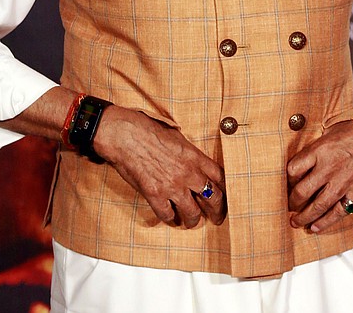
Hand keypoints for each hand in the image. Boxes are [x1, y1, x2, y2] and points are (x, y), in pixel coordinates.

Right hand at [93, 105, 226, 227]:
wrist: (126, 135)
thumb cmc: (149, 130)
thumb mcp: (177, 137)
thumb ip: (189, 154)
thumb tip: (195, 165)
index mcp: (195, 157)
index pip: (220, 177)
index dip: (226, 189)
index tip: (226, 196)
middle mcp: (188, 173)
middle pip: (213, 198)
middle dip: (217, 211)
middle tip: (217, 218)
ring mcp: (172, 186)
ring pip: (192, 213)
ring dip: (193, 220)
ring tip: (191, 221)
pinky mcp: (155, 195)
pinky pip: (168, 215)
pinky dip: (170, 219)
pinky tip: (170, 218)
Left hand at [287, 94, 352, 232]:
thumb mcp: (330, 130)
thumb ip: (316, 146)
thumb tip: (301, 157)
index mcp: (319, 150)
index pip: (293, 169)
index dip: (286, 178)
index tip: (285, 182)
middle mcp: (329, 167)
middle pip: (302, 191)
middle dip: (292, 202)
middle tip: (288, 205)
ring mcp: (343, 182)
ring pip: (318, 206)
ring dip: (304, 217)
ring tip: (295, 222)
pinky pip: (338, 213)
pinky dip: (325, 222)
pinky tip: (315, 228)